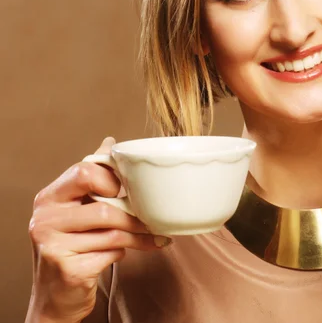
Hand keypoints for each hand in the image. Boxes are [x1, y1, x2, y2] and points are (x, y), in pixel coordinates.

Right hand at [26, 138, 169, 322]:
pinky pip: (111, 252)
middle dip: (132, 213)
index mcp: (48, 198)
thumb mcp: (75, 210)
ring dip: (140, 234)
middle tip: (151, 216)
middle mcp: (45, 219)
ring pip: (113, 231)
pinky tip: (131, 251)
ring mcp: (53, 246)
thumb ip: (92, 177)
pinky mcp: (68, 270)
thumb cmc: (71, 247)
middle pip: (103, 205)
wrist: (55, 298)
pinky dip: (128, 251)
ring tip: (155, 235)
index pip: (84, 171)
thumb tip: (109, 142)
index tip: (127, 189)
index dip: (112, 178)